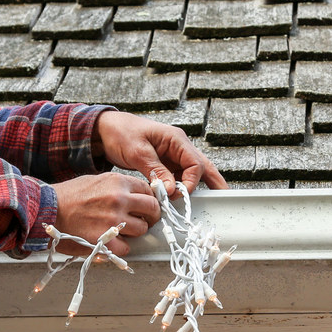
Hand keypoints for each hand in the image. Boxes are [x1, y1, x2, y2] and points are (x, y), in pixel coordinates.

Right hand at [51, 172, 159, 255]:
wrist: (46, 211)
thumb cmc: (67, 196)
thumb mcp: (95, 180)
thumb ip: (118, 187)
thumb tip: (135, 194)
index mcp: (117, 182)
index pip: (148, 190)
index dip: (148, 199)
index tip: (146, 205)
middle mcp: (119, 199)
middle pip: (151, 208)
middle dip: (150, 216)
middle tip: (144, 220)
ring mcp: (114, 221)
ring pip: (142, 229)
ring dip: (135, 232)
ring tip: (122, 231)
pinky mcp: (106, 240)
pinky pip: (127, 247)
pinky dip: (121, 247)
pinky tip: (111, 241)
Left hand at [93, 111, 228, 196]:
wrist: (106, 129)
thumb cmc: (121, 133)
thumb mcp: (137, 152)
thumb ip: (156, 170)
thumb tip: (172, 189)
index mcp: (175, 139)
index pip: (195, 163)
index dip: (191, 181)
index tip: (178, 194)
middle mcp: (179, 147)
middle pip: (203, 166)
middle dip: (214, 182)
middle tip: (224, 197)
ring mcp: (173, 155)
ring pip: (193, 172)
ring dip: (195, 187)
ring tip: (209, 202)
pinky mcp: (165, 163)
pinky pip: (179, 176)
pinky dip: (181, 188)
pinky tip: (182, 199)